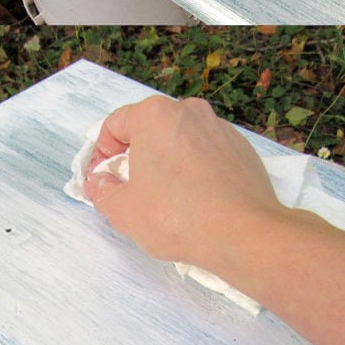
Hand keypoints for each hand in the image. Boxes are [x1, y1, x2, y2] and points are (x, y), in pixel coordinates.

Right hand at [83, 95, 283, 271]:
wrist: (243, 233)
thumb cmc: (177, 216)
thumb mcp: (123, 210)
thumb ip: (102, 191)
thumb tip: (100, 182)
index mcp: (154, 115)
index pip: (114, 125)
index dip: (101, 154)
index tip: (102, 179)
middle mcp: (188, 111)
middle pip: (149, 129)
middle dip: (136, 157)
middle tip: (131, 190)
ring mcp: (218, 128)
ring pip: (180, 141)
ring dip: (167, 163)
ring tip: (166, 199)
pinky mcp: (241, 148)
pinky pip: (207, 153)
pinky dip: (197, 170)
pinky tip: (197, 200)